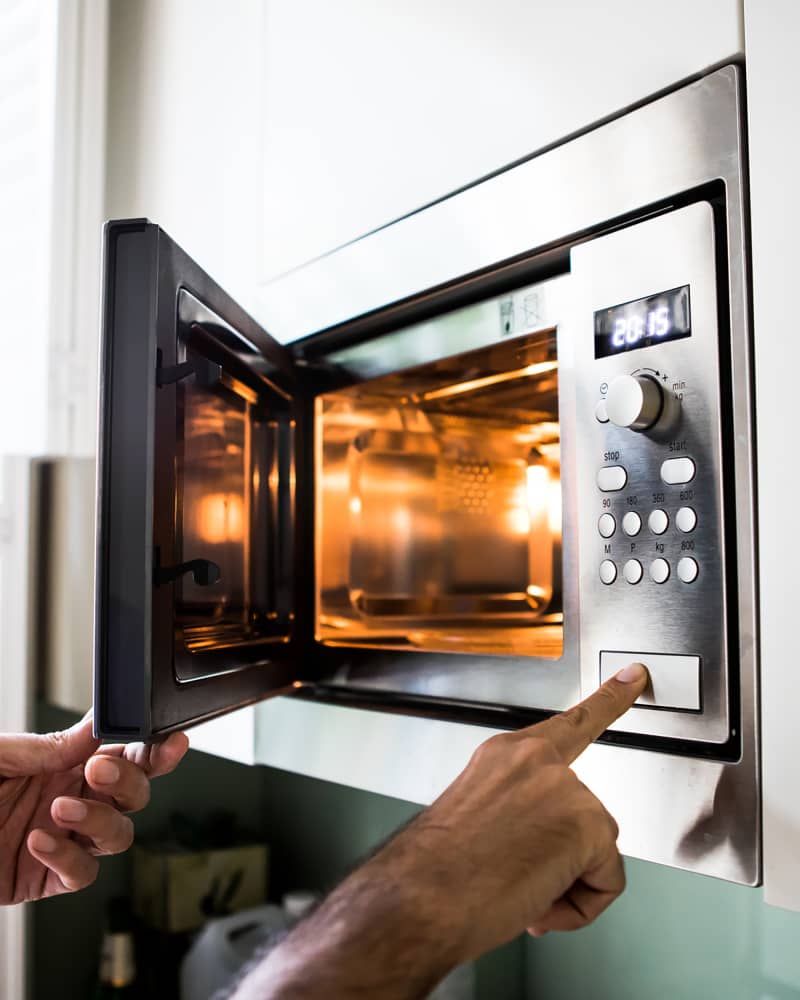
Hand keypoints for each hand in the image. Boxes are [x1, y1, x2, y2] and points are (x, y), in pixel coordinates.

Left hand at [0, 713, 187, 902]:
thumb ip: (48, 746)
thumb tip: (97, 729)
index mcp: (63, 763)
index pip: (124, 754)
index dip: (154, 750)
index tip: (168, 742)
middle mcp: (70, 799)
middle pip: (134, 794)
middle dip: (128, 781)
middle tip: (100, 770)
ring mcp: (62, 840)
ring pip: (117, 835)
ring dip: (100, 820)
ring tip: (60, 808)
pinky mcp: (44, 879)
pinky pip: (81, 873)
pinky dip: (67, 858)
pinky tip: (38, 841)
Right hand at [404, 661, 648, 956]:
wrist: (421, 896)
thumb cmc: (437, 872)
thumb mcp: (476, 820)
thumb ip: (520, 812)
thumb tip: (544, 848)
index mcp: (505, 755)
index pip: (569, 723)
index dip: (609, 699)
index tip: (633, 676)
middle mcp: (536, 760)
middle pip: (586, 815)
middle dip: (563, 859)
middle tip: (517, 880)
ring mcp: (565, 786)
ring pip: (596, 852)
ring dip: (565, 885)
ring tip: (517, 891)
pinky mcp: (588, 821)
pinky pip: (608, 879)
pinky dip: (582, 906)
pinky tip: (540, 901)